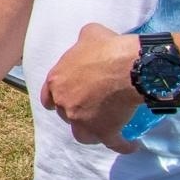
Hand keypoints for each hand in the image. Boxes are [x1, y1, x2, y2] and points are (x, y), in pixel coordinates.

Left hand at [39, 23, 141, 152]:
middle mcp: (65, 103)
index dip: (56, 99)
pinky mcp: (105, 131)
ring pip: (82, 135)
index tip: (62, 101)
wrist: (130, 67)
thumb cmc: (107, 49)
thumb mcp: (89, 34)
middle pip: (66, 114)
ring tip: (102, 130)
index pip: (48, 97)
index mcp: (57, 81)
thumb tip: (87, 42)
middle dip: (76, 112)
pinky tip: (131, 145)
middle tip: (91, 108)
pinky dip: (123, 146)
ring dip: (91, 133)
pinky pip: (114, 144)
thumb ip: (82, 42)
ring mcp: (83, 120)